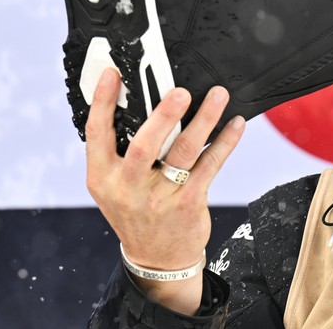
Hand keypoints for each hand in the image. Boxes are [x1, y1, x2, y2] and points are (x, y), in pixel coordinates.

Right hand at [85, 68, 244, 313]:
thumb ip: (120, 151)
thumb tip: (137, 99)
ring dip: (204, 121)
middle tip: (180, 91)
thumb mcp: (114, 186)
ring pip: (183, 153)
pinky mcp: (188, 203)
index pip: (97, 134)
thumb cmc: (137, 209)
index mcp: (102, 177)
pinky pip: (210, 166)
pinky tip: (235, 124)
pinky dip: (225, 143)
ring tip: (218, 95)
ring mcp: (159, 197)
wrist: (157, 258)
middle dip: (163, 116)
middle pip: (144, 145)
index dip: (103, 102)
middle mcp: (127, 187)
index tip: (113, 73)